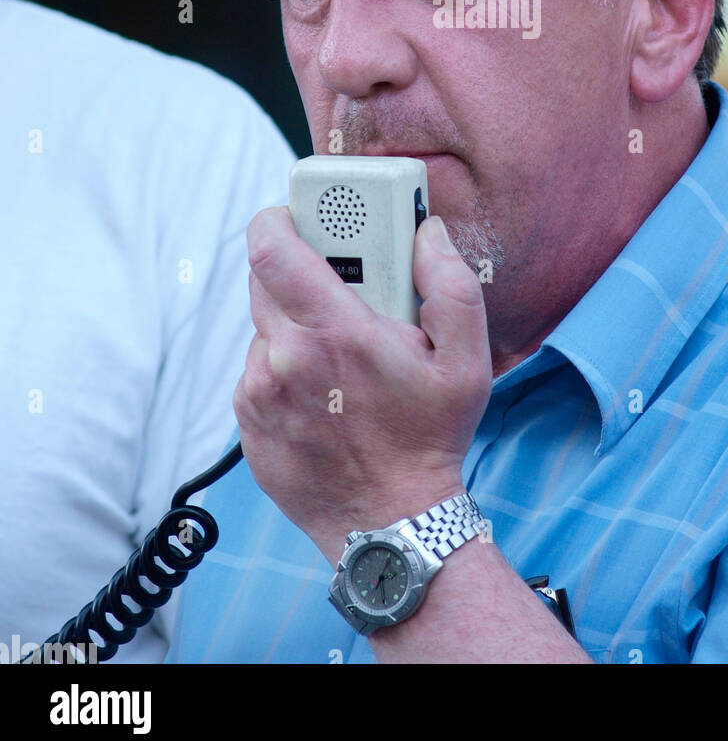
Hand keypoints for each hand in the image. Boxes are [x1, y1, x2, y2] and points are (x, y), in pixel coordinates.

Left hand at [233, 210, 492, 563]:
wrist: (393, 525)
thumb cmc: (430, 437)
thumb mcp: (466, 359)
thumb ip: (449, 283)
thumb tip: (427, 232)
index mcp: (334, 332)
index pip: (271, 248)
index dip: (276, 219)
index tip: (295, 215)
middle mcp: (285, 357)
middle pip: (262, 279)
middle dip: (295, 269)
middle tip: (336, 284)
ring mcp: (259, 392)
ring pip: (264, 326)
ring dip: (294, 324)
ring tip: (340, 353)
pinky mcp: (247, 422)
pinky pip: (259, 369)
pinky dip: (285, 365)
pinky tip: (324, 391)